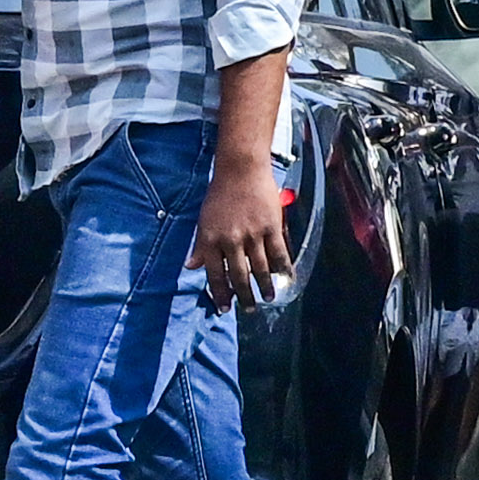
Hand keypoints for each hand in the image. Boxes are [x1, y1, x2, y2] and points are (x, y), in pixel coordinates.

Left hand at [194, 156, 293, 303]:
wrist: (241, 169)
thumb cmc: (220, 193)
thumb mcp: (203, 220)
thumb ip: (200, 246)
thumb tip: (191, 266)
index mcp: (211, 240)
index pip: (215, 275)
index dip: (221, 295)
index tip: (225, 309)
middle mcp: (231, 240)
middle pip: (239, 277)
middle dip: (244, 297)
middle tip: (249, 309)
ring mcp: (253, 234)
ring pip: (260, 269)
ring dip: (265, 287)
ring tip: (269, 298)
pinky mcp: (271, 227)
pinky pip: (279, 253)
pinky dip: (284, 268)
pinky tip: (287, 277)